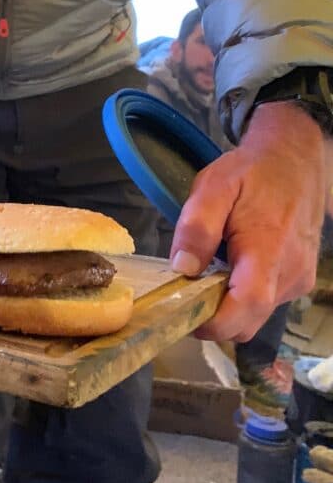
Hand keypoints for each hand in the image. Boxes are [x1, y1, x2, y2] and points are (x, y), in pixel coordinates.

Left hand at [171, 102, 331, 341]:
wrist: (294, 158)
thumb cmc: (250, 172)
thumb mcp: (213, 188)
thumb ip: (197, 228)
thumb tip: (182, 269)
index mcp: (268, 251)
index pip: (245, 307)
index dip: (214, 324)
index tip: (182, 320)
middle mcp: (290, 273)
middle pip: (250, 321)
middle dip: (214, 321)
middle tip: (183, 300)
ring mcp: (299, 278)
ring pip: (257, 315)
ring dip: (228, 307)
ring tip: (204, 278)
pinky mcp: (301, 277)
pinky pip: (268, 302)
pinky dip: (243, 297)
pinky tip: (228, 270)